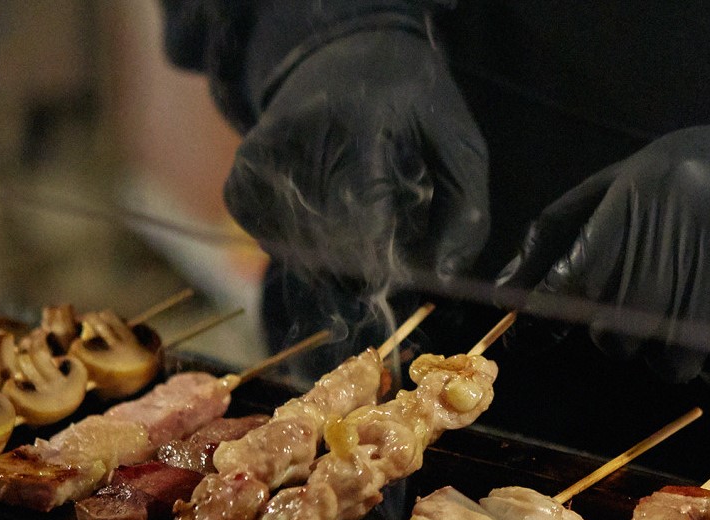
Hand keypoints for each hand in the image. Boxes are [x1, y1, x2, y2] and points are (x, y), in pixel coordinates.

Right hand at [224, 29, 488, 285]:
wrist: (347, 51)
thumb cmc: (413, 106)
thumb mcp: (459, 144)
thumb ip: (467, 213)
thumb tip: (443, 278)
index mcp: (363, 122)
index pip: (364, 218)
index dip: (387, 256)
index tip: (404, 257)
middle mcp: (302, 135)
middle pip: (330, 244)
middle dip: (366, 263)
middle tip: (386, 234)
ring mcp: (265, 154)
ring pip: (299, 251)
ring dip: (334, 257)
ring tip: (354, 210)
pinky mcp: (242, 171)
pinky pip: (267, 238)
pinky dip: (298, 244)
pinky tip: (320, 211)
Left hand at [495, 117, 709, 393]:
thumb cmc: (707, 177)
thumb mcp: (630, 179)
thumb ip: (561, 233)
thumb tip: (505, 296)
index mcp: (647, 198)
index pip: (573, 282)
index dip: (543, 318)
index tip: (524, 339)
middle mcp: (692, 240)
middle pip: (616, 338)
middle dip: (619, 333)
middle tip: (649, 303)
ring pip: (670, 366)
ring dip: (673, 352)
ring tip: (699, 306)